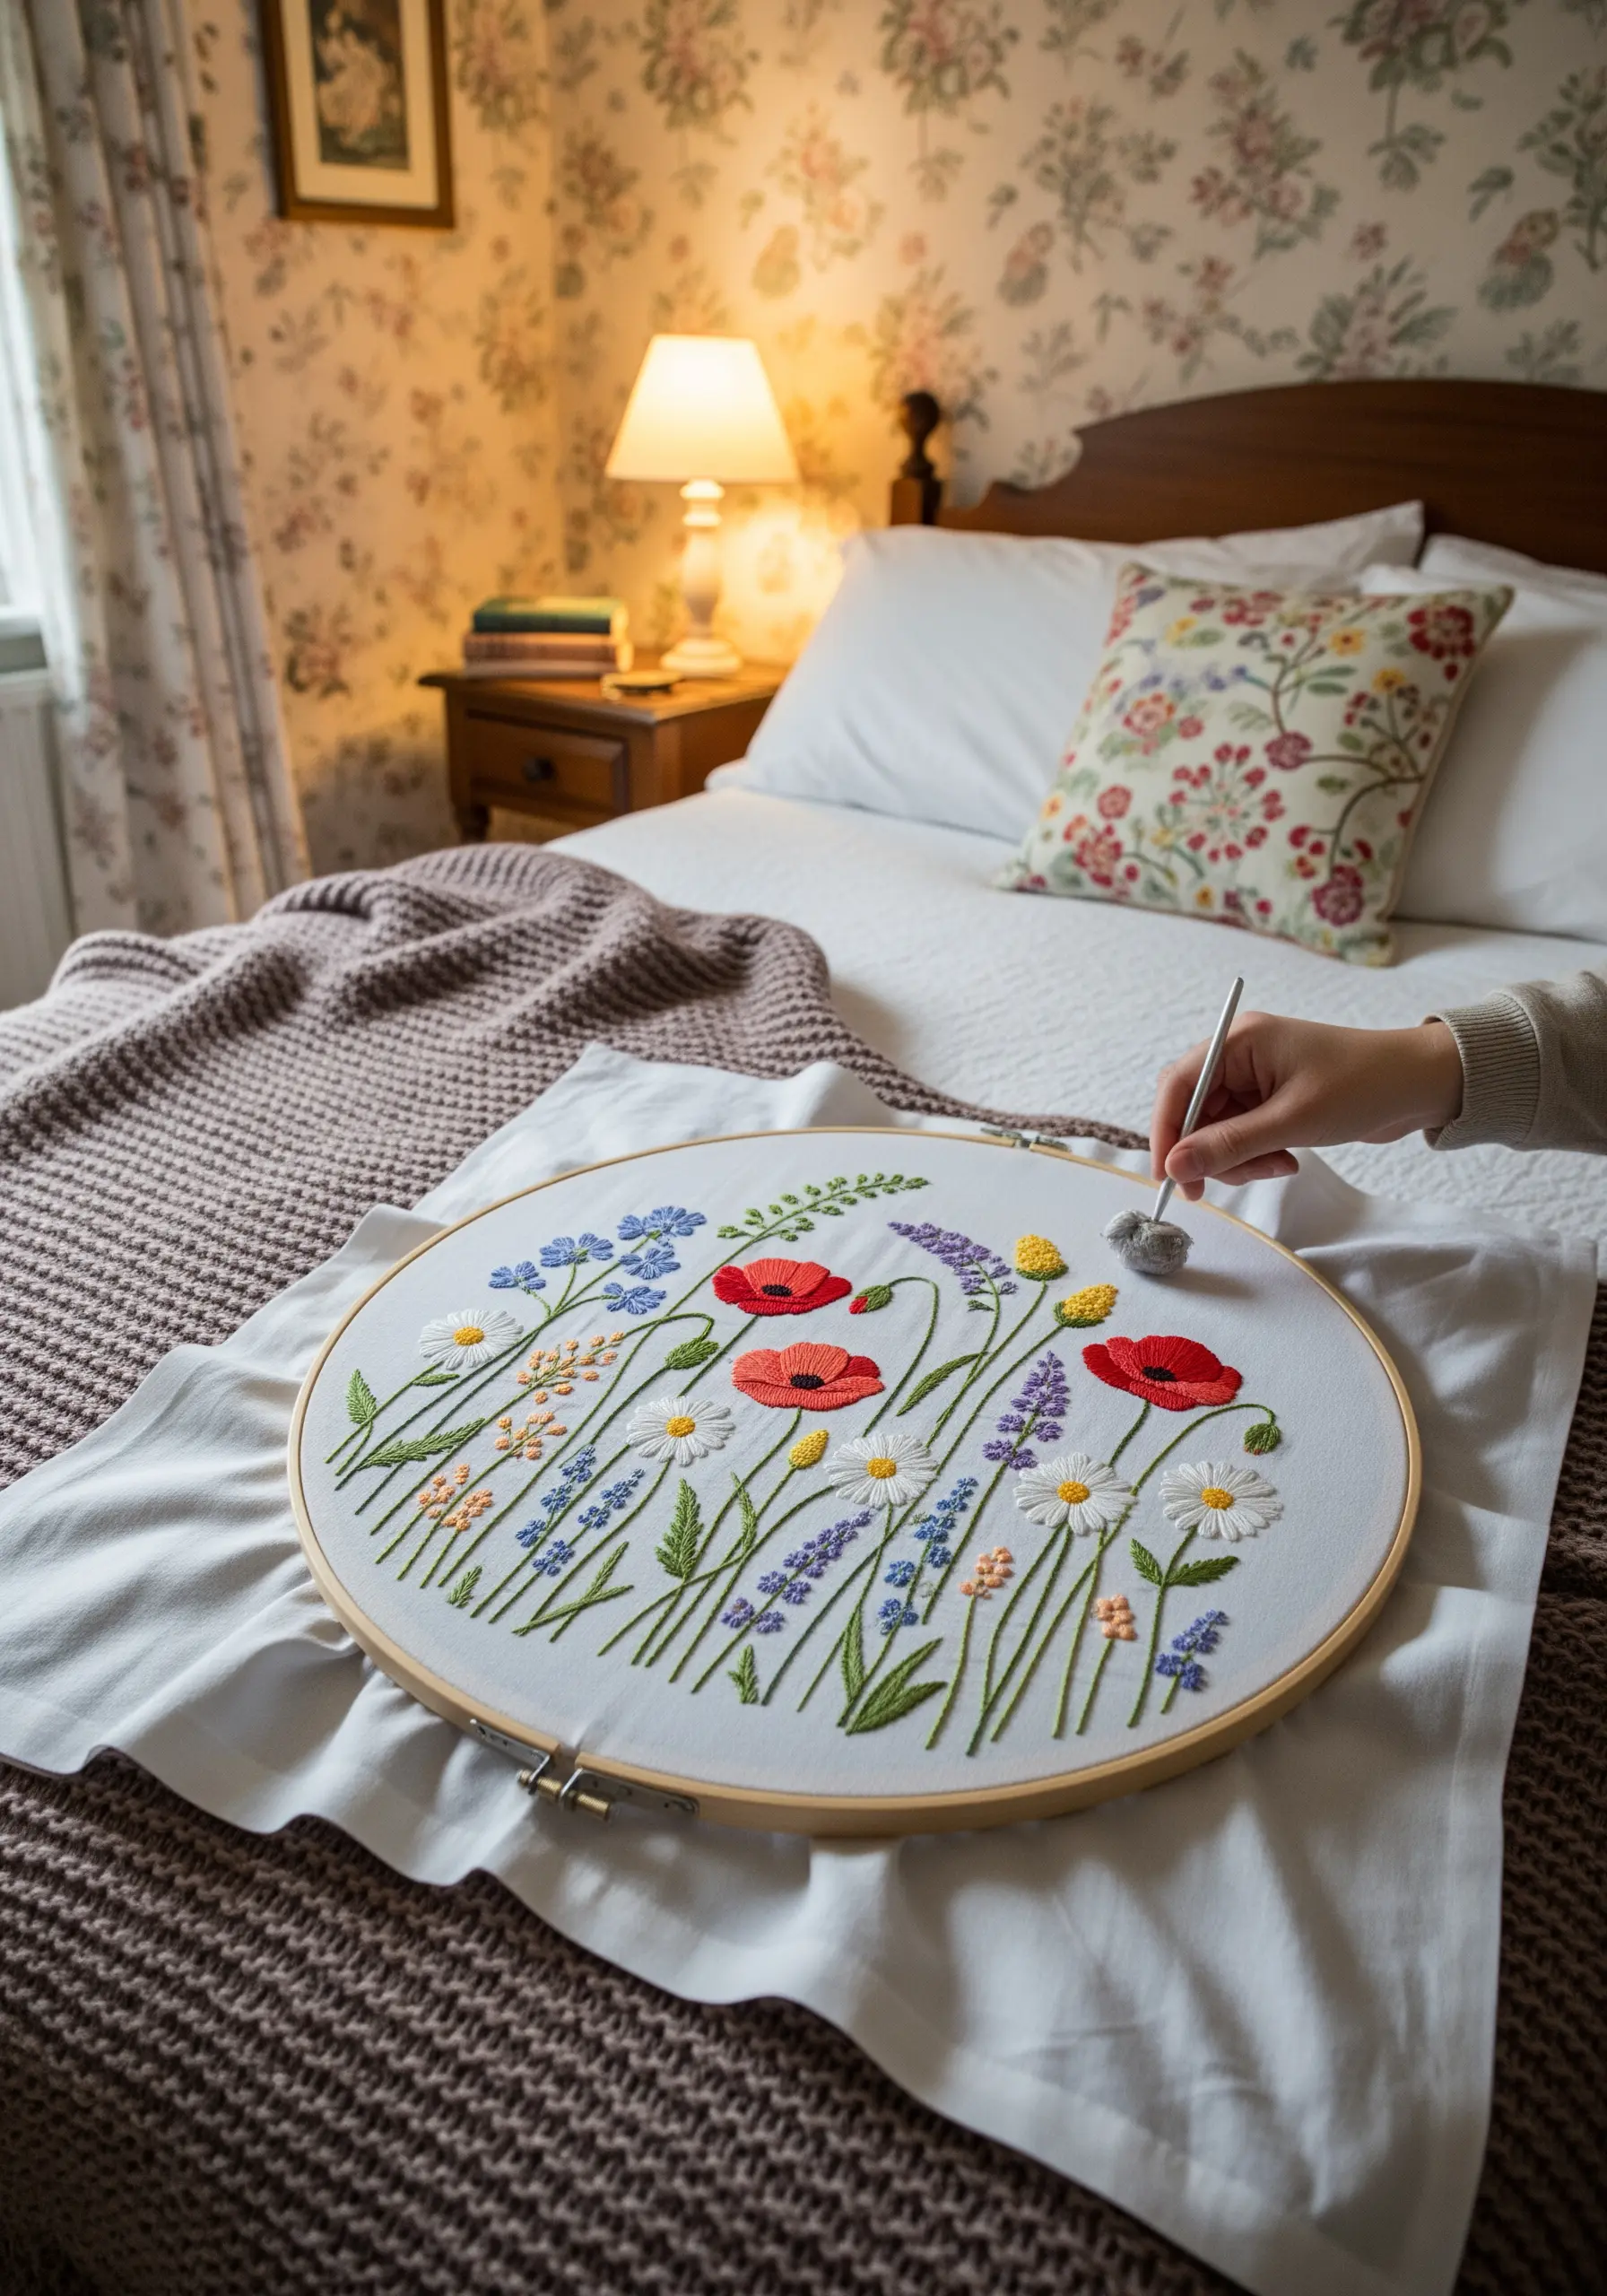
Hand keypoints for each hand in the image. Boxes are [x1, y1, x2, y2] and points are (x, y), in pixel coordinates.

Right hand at [1150, 1011, 1465, 1200]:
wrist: (1421, 1085)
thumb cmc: (1362, 1086)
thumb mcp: (1292, 1120)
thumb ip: (1229, 1144)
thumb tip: (1174, 1166)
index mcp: (1239, 1040)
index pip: (1177, 1084)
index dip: (1165, 1130)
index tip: (1167, 1175)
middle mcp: (1240, 1055)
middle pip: (1192, 1110)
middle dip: (1204, 1151)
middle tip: (1216, 1188)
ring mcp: (1255, 1078)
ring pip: (1215, 1129)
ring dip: (1236, 1158)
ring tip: (1279, 1166)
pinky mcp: (1271, 1100)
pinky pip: (1240, 1134)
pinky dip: (1255, 1155)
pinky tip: (1288, 1160)